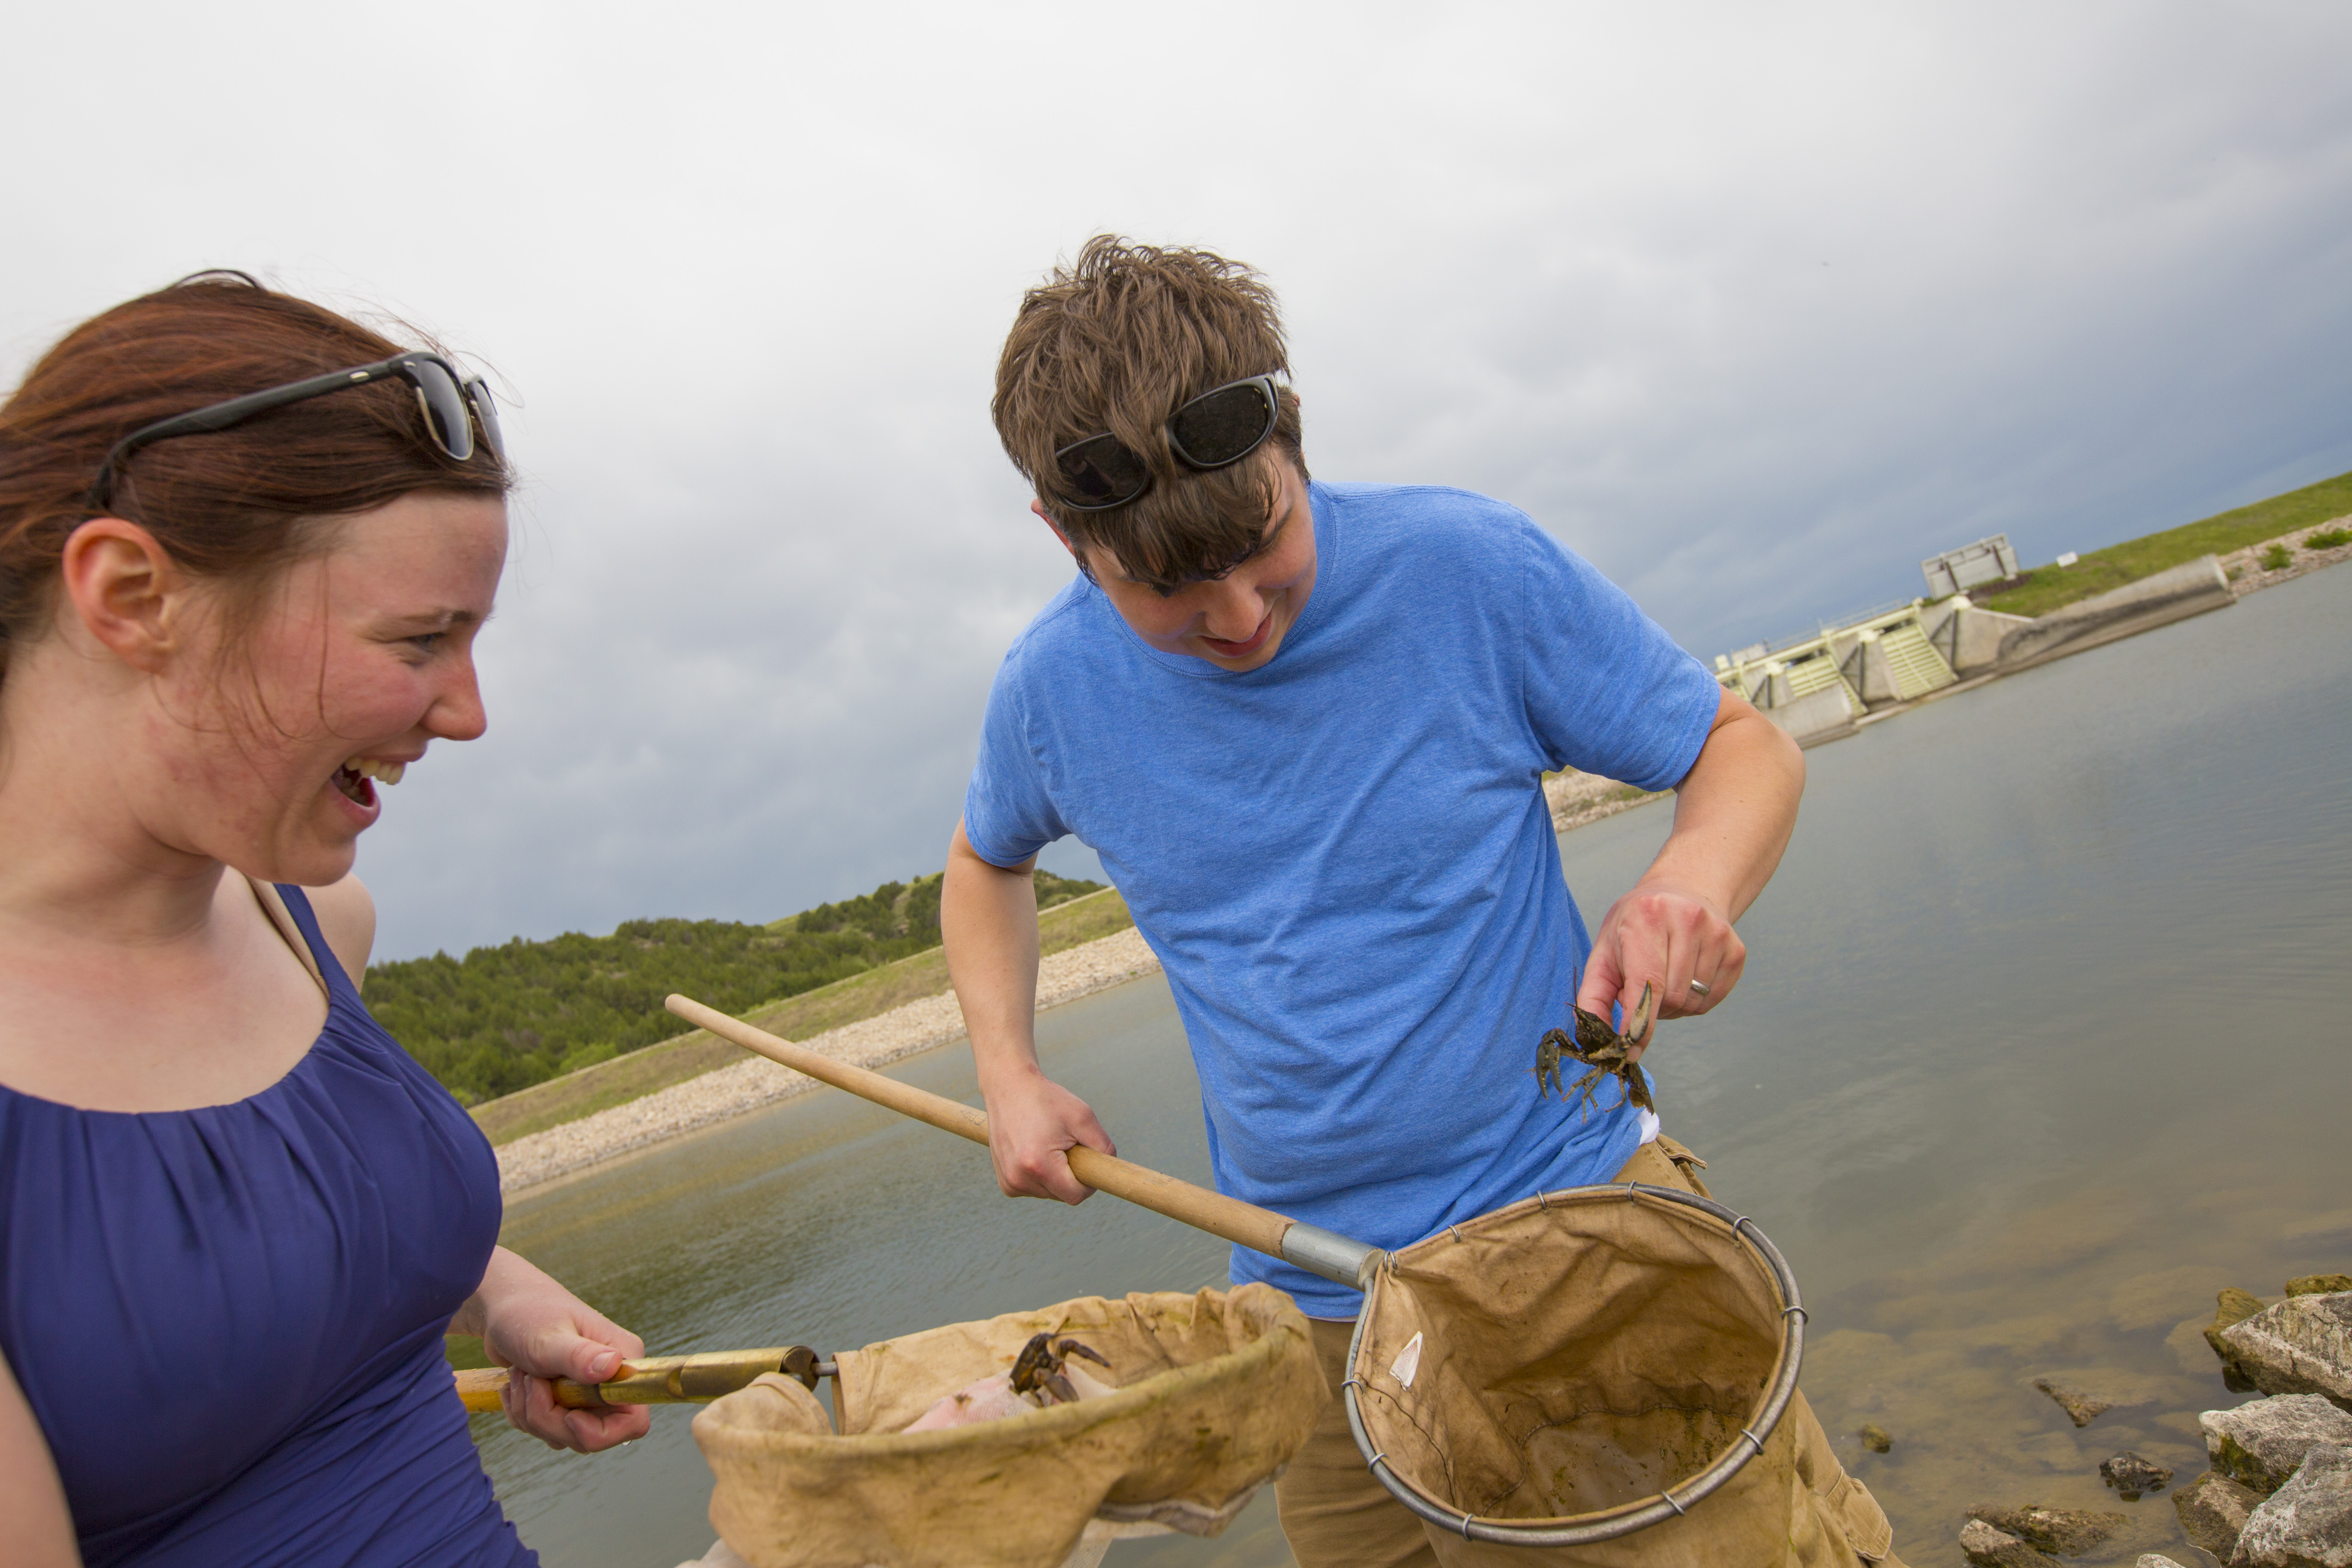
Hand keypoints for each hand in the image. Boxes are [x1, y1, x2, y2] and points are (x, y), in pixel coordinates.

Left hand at [466, 1248, 651, 1452]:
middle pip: (592, 1435)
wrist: (504, 1310)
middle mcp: (610, 1381)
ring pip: (564, 1435)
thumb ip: (579, 1356)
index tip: (570, 1417)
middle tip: (531, 1386)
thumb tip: (612, 1366)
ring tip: (520, 1376)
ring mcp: (586, 1395)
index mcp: (621, 1362)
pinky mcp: (564, 1402)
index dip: (603, 1431)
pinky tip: (514, 1385)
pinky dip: (523, 1413)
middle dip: (552, 1420)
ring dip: (532, 1413)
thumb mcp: (550, 1337)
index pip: (634, 1419)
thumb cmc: (528, 1314)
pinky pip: (545, 1430)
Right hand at [978, 1063, 1116, 1204]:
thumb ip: (1103, 1146)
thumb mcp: (1082, 1117)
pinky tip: (1036, 1152)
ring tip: (1048, 1145)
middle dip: (1071, 1176)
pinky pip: (1034, 1188)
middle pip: (1062, 1195)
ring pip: (1049, 1193)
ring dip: (1056, 1176)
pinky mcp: (1005, 1182)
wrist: (1009, 1087)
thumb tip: (1109, 1168)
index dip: (1089, 1183)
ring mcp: (1009, 1182)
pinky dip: (1041, 1175)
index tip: (1090, 1164)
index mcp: (1038, 1165)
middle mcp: (1019, 1179)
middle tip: (1067, 1146)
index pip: (1075, 1196)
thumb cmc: (1046, 1099)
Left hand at [1577, 875, 1746, 1062]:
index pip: (1647, 984)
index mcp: (1647, 918)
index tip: (1628, 1050)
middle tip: (1644, 989)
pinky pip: (1713, 1000)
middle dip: (1654, 1008)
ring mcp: (1717, 933)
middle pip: (1671, 998)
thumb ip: (1594, 997)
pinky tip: (1686, 975)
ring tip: (1665, 977)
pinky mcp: (1736, 950)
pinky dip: (1695, 1001)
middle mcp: (1687, 920)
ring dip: (1674, 1006)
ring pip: (1692, 1002)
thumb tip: (1595, 1039)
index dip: (1639, 1023)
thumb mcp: (1605, 951)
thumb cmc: (1635, 926)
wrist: (1682, 892)